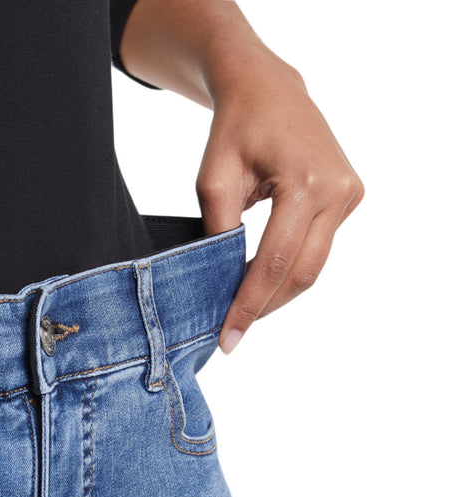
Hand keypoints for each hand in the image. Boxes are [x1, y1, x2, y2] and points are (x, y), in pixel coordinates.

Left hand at [196, 54, 364, 353]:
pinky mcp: (350, 197)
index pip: (273, 262)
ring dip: (277, 291)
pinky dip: (289, 267)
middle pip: (301, 273)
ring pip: (313, 266)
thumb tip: (220, 288)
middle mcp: (337, 189)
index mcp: (305, 181)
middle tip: (231, 332)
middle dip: (264, 307)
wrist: (267, 90)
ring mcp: (349, 193)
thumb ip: (219, 235)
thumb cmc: (235, 130)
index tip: (227, 338)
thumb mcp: (213, 181)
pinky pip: (317, 247)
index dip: (248, 305)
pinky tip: (262, 278)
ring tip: (243, 308)